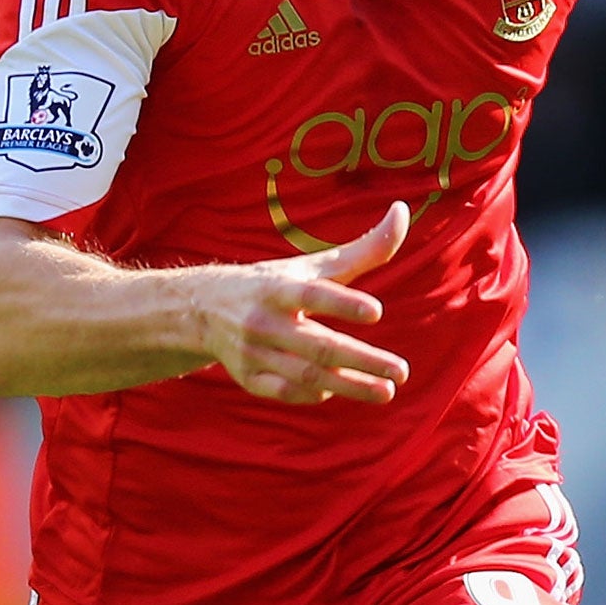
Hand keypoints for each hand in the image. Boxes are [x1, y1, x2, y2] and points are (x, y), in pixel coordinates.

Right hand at [184, 202, 411, 404]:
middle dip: (362, 360)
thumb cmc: (275, 283)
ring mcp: (253, 352)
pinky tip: (341, 389)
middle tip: (401, 370)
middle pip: (318, 345)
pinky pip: (287, 391)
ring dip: (349, 385)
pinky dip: (315, 393)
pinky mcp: (248, 378)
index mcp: (278, 286)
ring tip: (387, 391)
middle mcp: (264, 321)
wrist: (203, 309)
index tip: (376, 311)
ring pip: (307, 374)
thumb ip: (364, 248)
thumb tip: (402, 211)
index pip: (313, 294)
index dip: (343, 303)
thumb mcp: (313, 264)